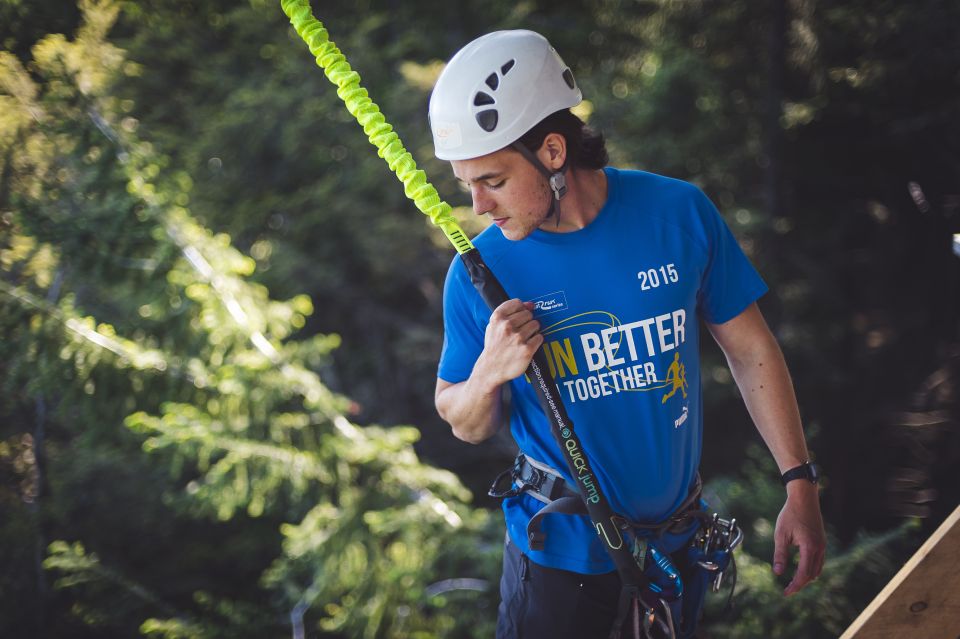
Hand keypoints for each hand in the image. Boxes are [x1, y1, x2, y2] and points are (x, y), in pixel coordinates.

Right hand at [476, 299, 542, 385]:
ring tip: (524, 339)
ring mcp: (517, 338)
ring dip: (532, 331)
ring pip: (536, 324)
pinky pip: (539, 337)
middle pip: (528, 314)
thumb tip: (530, 304)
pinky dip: (536, 341)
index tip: (520, 316)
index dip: (520, 309)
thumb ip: (509, 312)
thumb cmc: (494, 346)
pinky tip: (528, 346)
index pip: (517, 303)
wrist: (491, 369)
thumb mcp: (493, 326)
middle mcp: (507, 326)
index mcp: (497, 318)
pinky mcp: (527, 349)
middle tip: (520, 332)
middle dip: (527, 322)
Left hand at [773, 481, 825, 595]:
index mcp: (810, 548)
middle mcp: (820, 549)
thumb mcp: (781, 535)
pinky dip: (811, 568)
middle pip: (812, 574)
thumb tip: (777, 573)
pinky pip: (819, 561)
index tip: (786, 593)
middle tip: (787, 590)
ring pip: (817, 569)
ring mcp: (823, 545)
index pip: (804, 574)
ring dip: (806, 577)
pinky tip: (801, 568)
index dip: (795, 586)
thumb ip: (780, 555)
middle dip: (800, 584)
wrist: (804, 498)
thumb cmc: (790, 514)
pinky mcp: (822, 541)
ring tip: (793, 581)